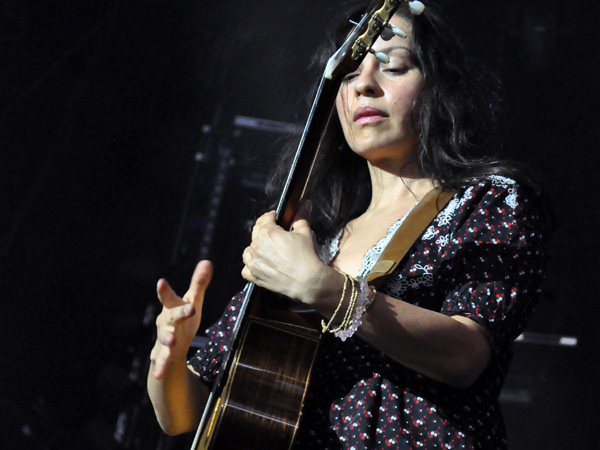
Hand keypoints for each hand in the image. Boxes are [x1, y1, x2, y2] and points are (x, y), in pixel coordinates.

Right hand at [150, 260, 212, 379]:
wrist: (169, 343)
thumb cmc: (183, 318)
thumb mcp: (192, 301)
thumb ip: (198, 284)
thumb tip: (207, 261)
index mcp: (172, 308)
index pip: (170, 297)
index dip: (165, 290)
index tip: (161, 282)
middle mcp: (165, 322)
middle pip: (171, 316)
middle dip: (178, 313)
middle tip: (190, 308)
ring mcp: (163, 338)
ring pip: (164, 338)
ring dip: (167, 340)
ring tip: (172, 341)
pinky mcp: (163, 355)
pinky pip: (162, 361)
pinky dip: (161, 367)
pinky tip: (159, 374)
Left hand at [241, 202, 328, 303]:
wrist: (307, 281)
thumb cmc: (306, 256)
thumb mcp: (305, 232)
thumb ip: (301, 216)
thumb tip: (305, 203)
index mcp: (267, 232)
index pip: (266, 218)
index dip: (272, 215)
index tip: (276, 216)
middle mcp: (256, 246)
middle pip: (256, 232)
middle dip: (264, 229)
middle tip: (274, 232)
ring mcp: (253, 262)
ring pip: (248, 250)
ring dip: (255, 247)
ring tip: (266, 249)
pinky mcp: (254, 276)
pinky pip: (246, 269)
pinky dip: (251, 266)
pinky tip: (259, 265)